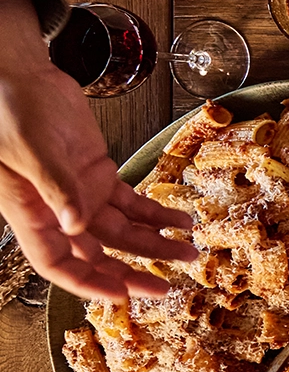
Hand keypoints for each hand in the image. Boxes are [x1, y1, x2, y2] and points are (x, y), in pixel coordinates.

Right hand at [0, 0, 193, 299]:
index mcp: (30, 212)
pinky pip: (129, 202)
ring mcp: (79, 192)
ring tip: (188, 252)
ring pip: (119, 230)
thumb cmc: (13, 108)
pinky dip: (154, 213)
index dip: (88, 283)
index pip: (58, 263)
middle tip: (167, 287)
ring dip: (153, 242)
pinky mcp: (96, 172)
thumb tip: (73, 226)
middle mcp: (56, 209)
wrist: (23, 75)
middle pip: (95, 254)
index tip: (122, 296)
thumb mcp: (34, 149)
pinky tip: (180, 220)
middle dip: (131, 272)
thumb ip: (56, 187)